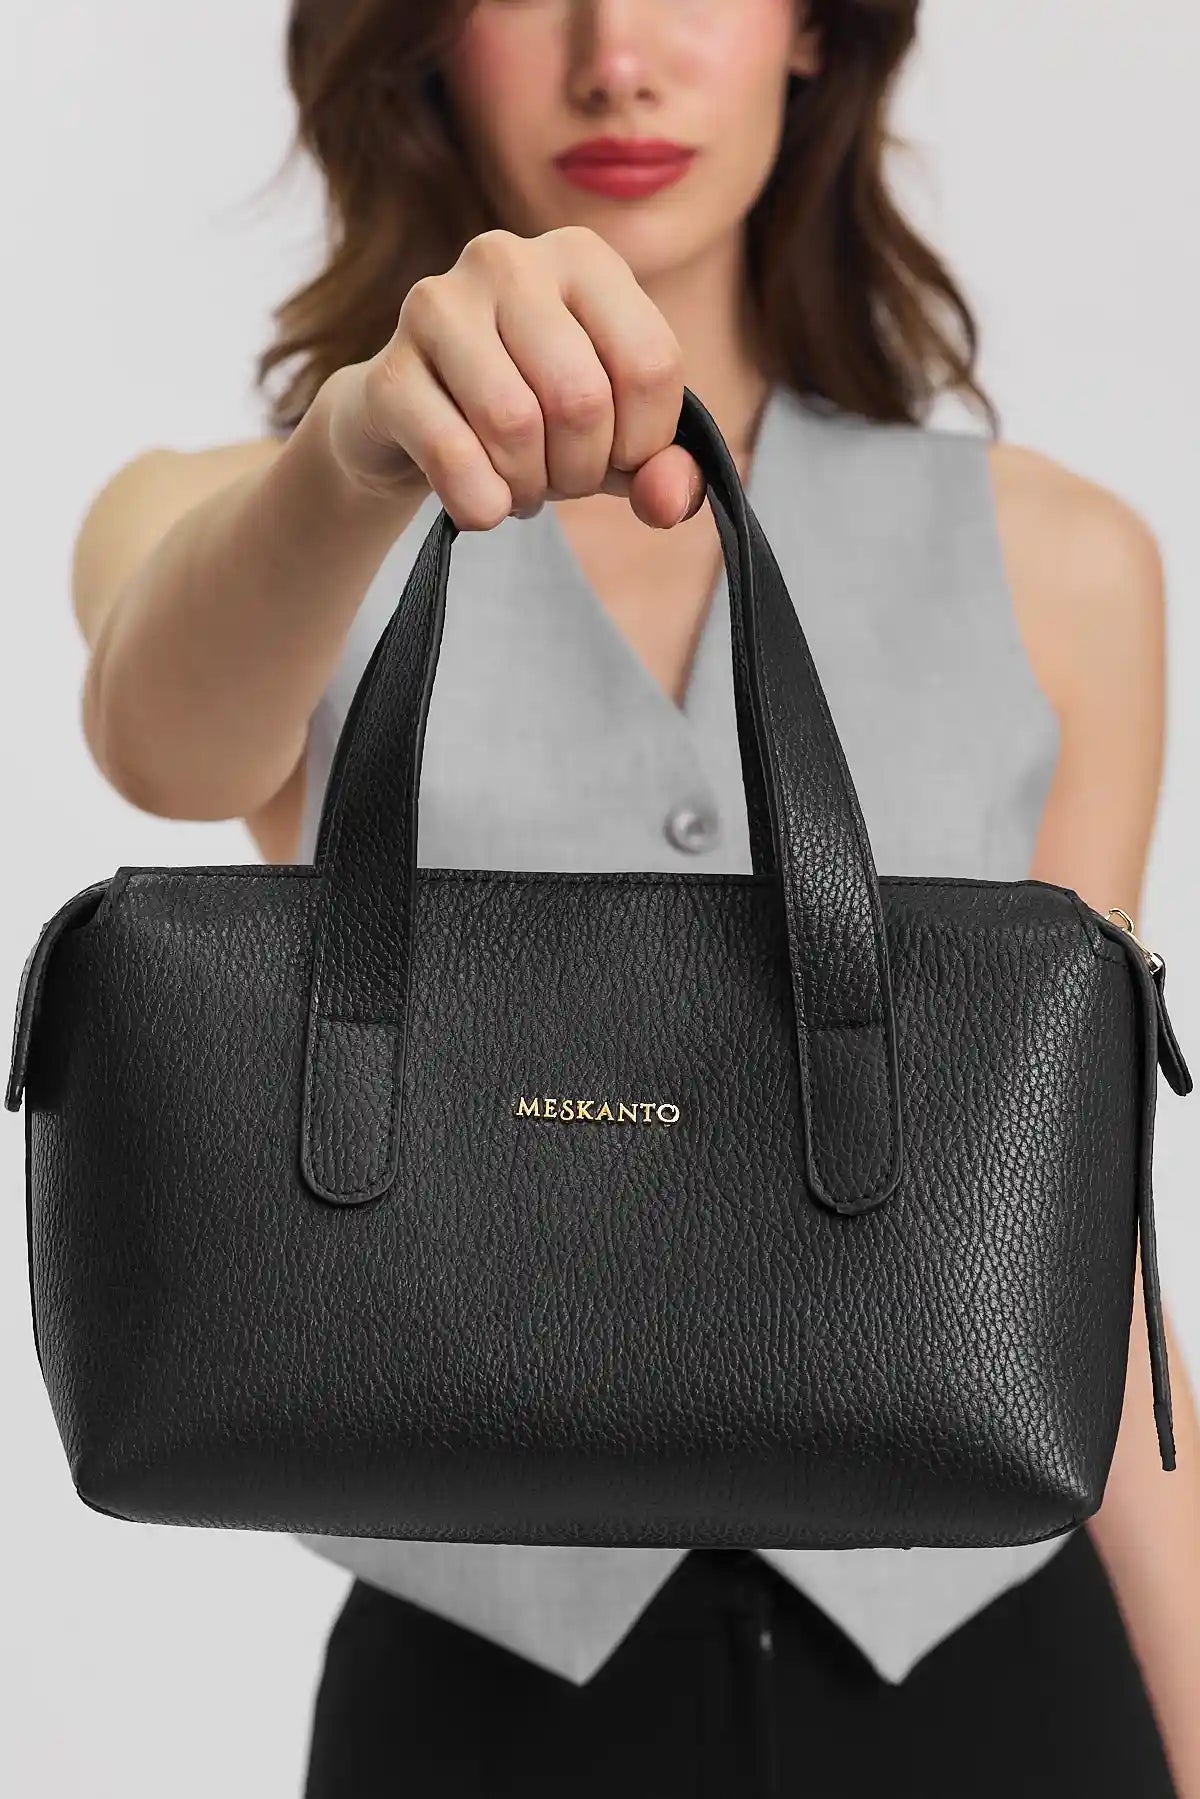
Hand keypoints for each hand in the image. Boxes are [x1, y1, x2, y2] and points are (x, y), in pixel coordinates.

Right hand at [324, 225, 705, 530]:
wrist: (408, 420)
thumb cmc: (528, 414)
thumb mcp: (612, 438)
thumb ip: (662, 470)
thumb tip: (667, 502)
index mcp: (582, 257)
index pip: (652, 365)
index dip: (644, 441)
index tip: (615, 457)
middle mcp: (508, 260)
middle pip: (582, 398)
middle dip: (581, 470)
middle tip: (560, 477)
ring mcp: (438, 305)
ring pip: (515, 424)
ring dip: (528, 486)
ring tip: (518, 483)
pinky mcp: (388, 370)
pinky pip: (453, 456)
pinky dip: (481, 503)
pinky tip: (479, 500)